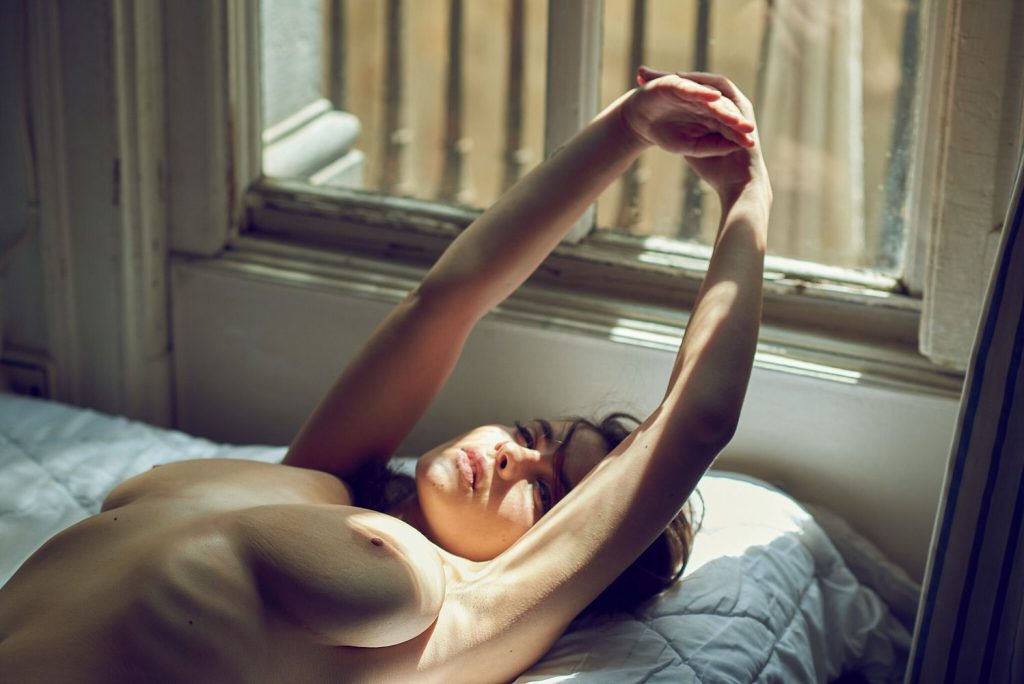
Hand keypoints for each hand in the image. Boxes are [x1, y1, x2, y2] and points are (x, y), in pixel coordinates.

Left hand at [632, 68, 769, 203]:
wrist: (737, 182)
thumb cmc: (716, 171)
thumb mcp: (691, 149)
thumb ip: (683, 134)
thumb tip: (664, 128)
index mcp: (711, 116)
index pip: (687, 97)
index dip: (666, 92)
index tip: (639, 88)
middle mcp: (723, 107)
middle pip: (695, 86)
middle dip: (670, 78)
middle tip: (642, 74)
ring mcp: (734, 105)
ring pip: (708, 82)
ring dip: (686, 76)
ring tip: (661, 73)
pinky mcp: (741, 106)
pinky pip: (721, 86)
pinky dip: (703, 82)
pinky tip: (684, 79)